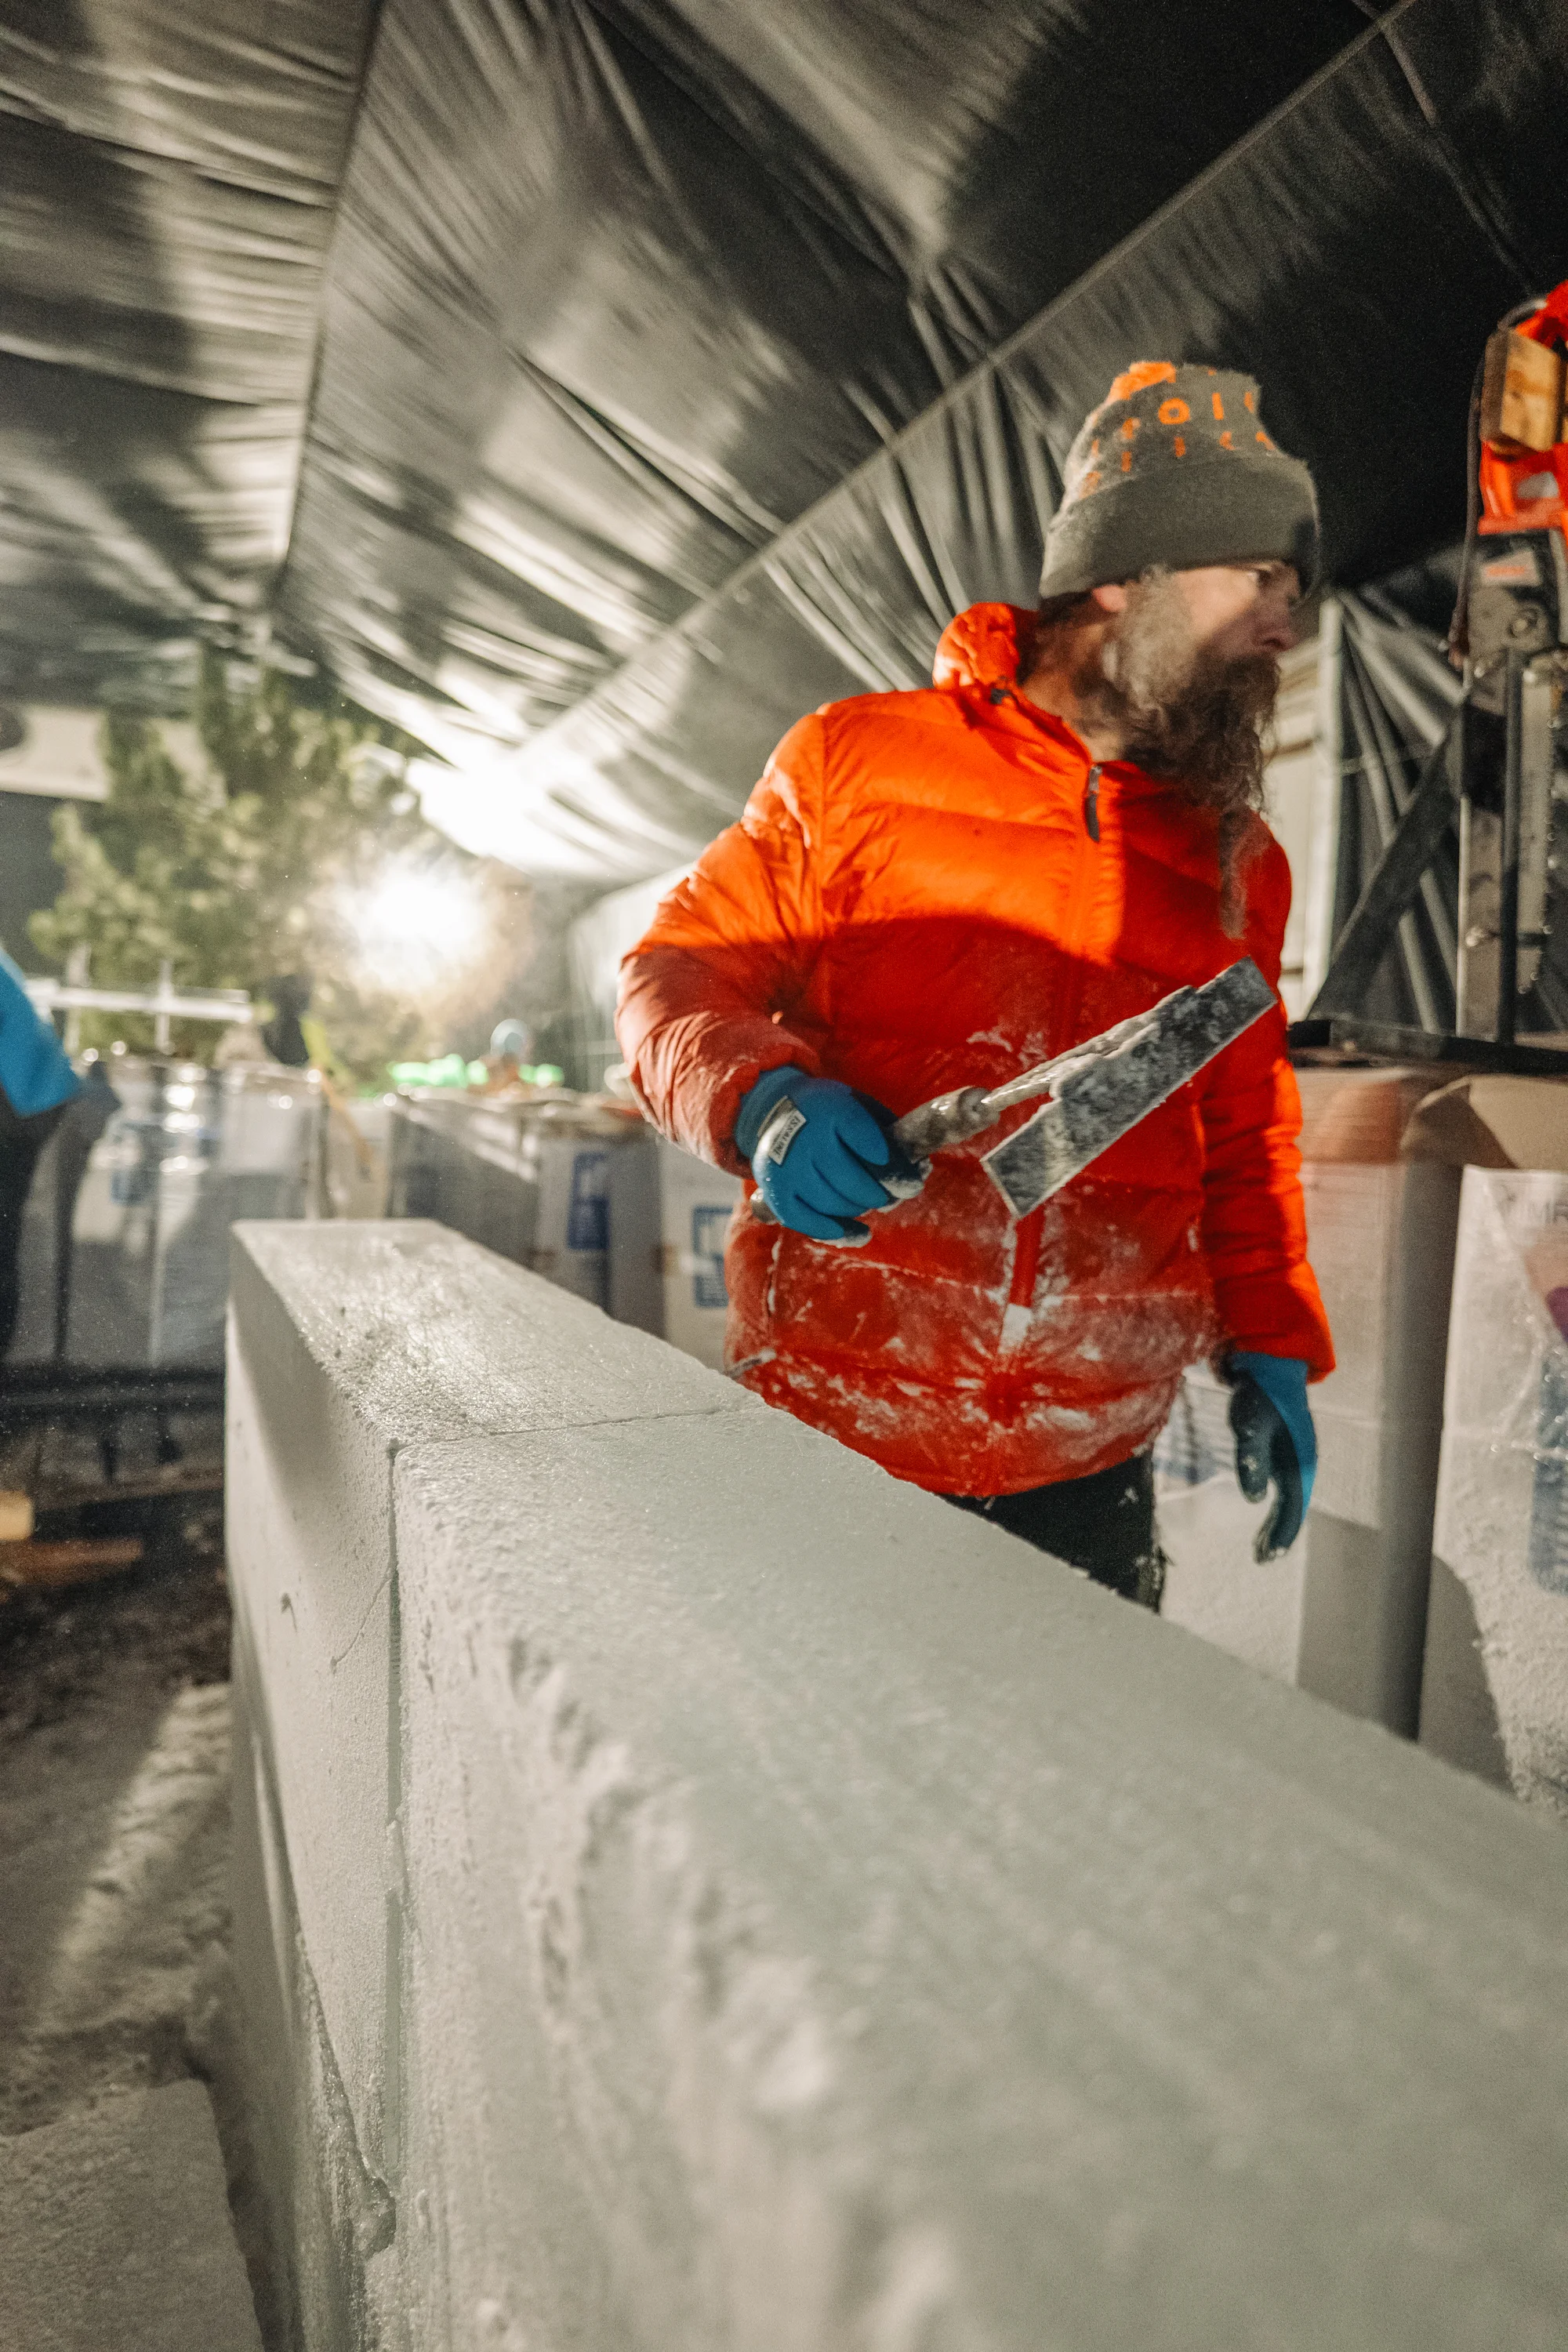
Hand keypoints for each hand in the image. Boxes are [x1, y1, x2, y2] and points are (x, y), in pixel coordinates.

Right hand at [735, 1066, 895, 1242]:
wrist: (775, 1112)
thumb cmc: (830, 1114)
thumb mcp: (859, 1106)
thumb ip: (887, 1132)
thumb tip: (920, 1167)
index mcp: (830, 1110)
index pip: (868, 1143)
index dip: (893, 1168)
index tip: (911, 1183)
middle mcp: (804, 1139)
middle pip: (851, 1181)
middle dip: (878, 1195)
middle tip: (889, 1197)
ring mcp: (786, 1167)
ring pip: (832, 1203)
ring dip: (858, 1210)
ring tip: (869, 1205)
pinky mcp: (774, 1191)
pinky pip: (805, 1221)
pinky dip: (834, 1232)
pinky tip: (856, 1233)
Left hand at [1227, 1352, 1316, 1561]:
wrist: (1270, 1362)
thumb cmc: (1260, 1393)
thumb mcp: (1250, 1424)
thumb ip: (1252, 1459)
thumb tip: (1254, 1499)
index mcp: (1300, 1459)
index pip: (1294, 1506)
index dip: (1282, 1533)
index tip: (1267, 1556)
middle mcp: (1302, 1459)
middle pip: (1295, 1506)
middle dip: (1280, 1533)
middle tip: (1262, 1558)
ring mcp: (1296, 1453)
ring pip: (1291, 1496)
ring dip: (1278, 1521)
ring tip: (1261, 1545)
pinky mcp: (1285, 1446)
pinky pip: (1284, 1481)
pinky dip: (1275, 1500)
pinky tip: (1262, 1504)